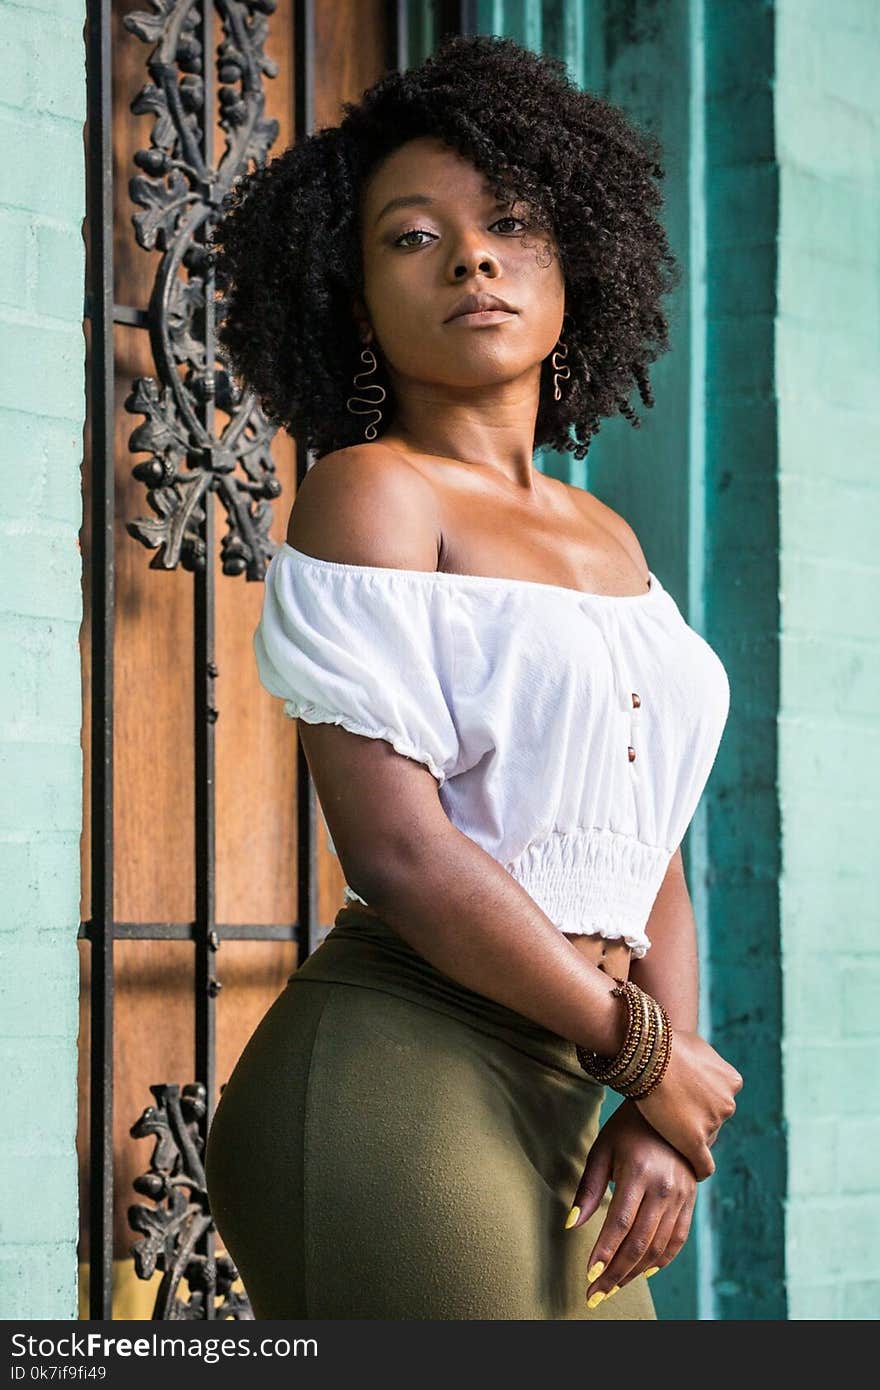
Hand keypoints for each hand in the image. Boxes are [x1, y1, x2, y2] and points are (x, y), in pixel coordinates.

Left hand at [566, 1099, 697, 1305]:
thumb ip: (588, 1188)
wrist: (670, 1108)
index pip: (620, 1223)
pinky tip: (643, 1272)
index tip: (589, 1276)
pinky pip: (678, 1239)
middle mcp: (664, 1187)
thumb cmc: (626, 1129)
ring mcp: (681, 1195)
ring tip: (614, 1286)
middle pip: (639, 1242)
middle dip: (616, 1273)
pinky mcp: (691, 1200)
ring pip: (659, 1247)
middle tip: (596, 1295)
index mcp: (639, 1172)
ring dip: (635, 1272)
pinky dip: (662, 1260)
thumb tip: (572, 1225)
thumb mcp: (602, 1150)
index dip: (604, 1252)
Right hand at [633, 1029, 742, 1178]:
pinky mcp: (695, 1140)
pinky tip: (690, 1171)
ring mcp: (713, 1122)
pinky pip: (703, 1164)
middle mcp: (728, 1103)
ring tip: (664, 1126)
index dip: (701, 1100)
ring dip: (689, 1133)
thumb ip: (706, 1060)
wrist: (650, 1052)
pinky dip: (699, 1168)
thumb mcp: (697, 1044)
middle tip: (672, 1112)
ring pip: (704, 1137)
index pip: (721, 1099)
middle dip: (696, 1117)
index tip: (685, 1100)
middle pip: (714, 1119)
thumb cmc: (667, 1042)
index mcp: (732, 1081)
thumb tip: (701, 1061)